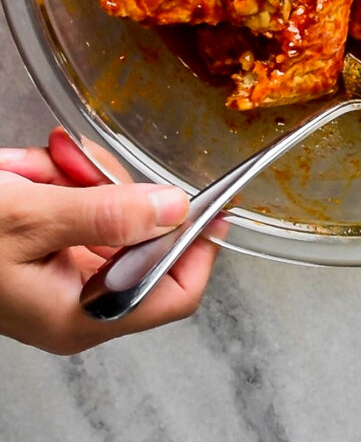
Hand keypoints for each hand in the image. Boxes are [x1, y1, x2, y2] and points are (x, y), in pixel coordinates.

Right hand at [0, 126, 219, 353]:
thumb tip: (176, 209)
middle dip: (107, 187)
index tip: (218, 202)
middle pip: (141, 232)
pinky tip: (22, 171)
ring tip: (29, 171)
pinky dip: (55, 173)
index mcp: (83, 313)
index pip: (175, 293)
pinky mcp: (48, 237)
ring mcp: (63, 264)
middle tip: (69, 169)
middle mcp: (80, 296)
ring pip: (109, 202)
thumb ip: (107, 213)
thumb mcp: (31, 219)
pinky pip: (77, 193)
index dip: (201, 247)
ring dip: (72, 174)